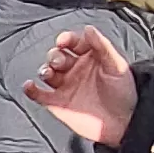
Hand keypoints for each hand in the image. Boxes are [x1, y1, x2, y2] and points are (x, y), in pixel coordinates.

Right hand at [24, 28, 137, 148]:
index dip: (67, 39)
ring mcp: (65, 86)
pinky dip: (31, 90)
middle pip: (57, 56)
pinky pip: (40, 95)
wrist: (124, 123)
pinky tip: (29, 86)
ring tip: (47, 73)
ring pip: (47, 73)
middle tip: (59, 62)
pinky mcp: (58, 103)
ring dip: (44, 70)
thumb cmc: (124, 93)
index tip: (64, 41)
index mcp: (89, 57)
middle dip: (55, 56)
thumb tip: (88, 29)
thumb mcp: (117, 66)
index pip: (73, 42)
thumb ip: (102, 46)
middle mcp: (75, 69)